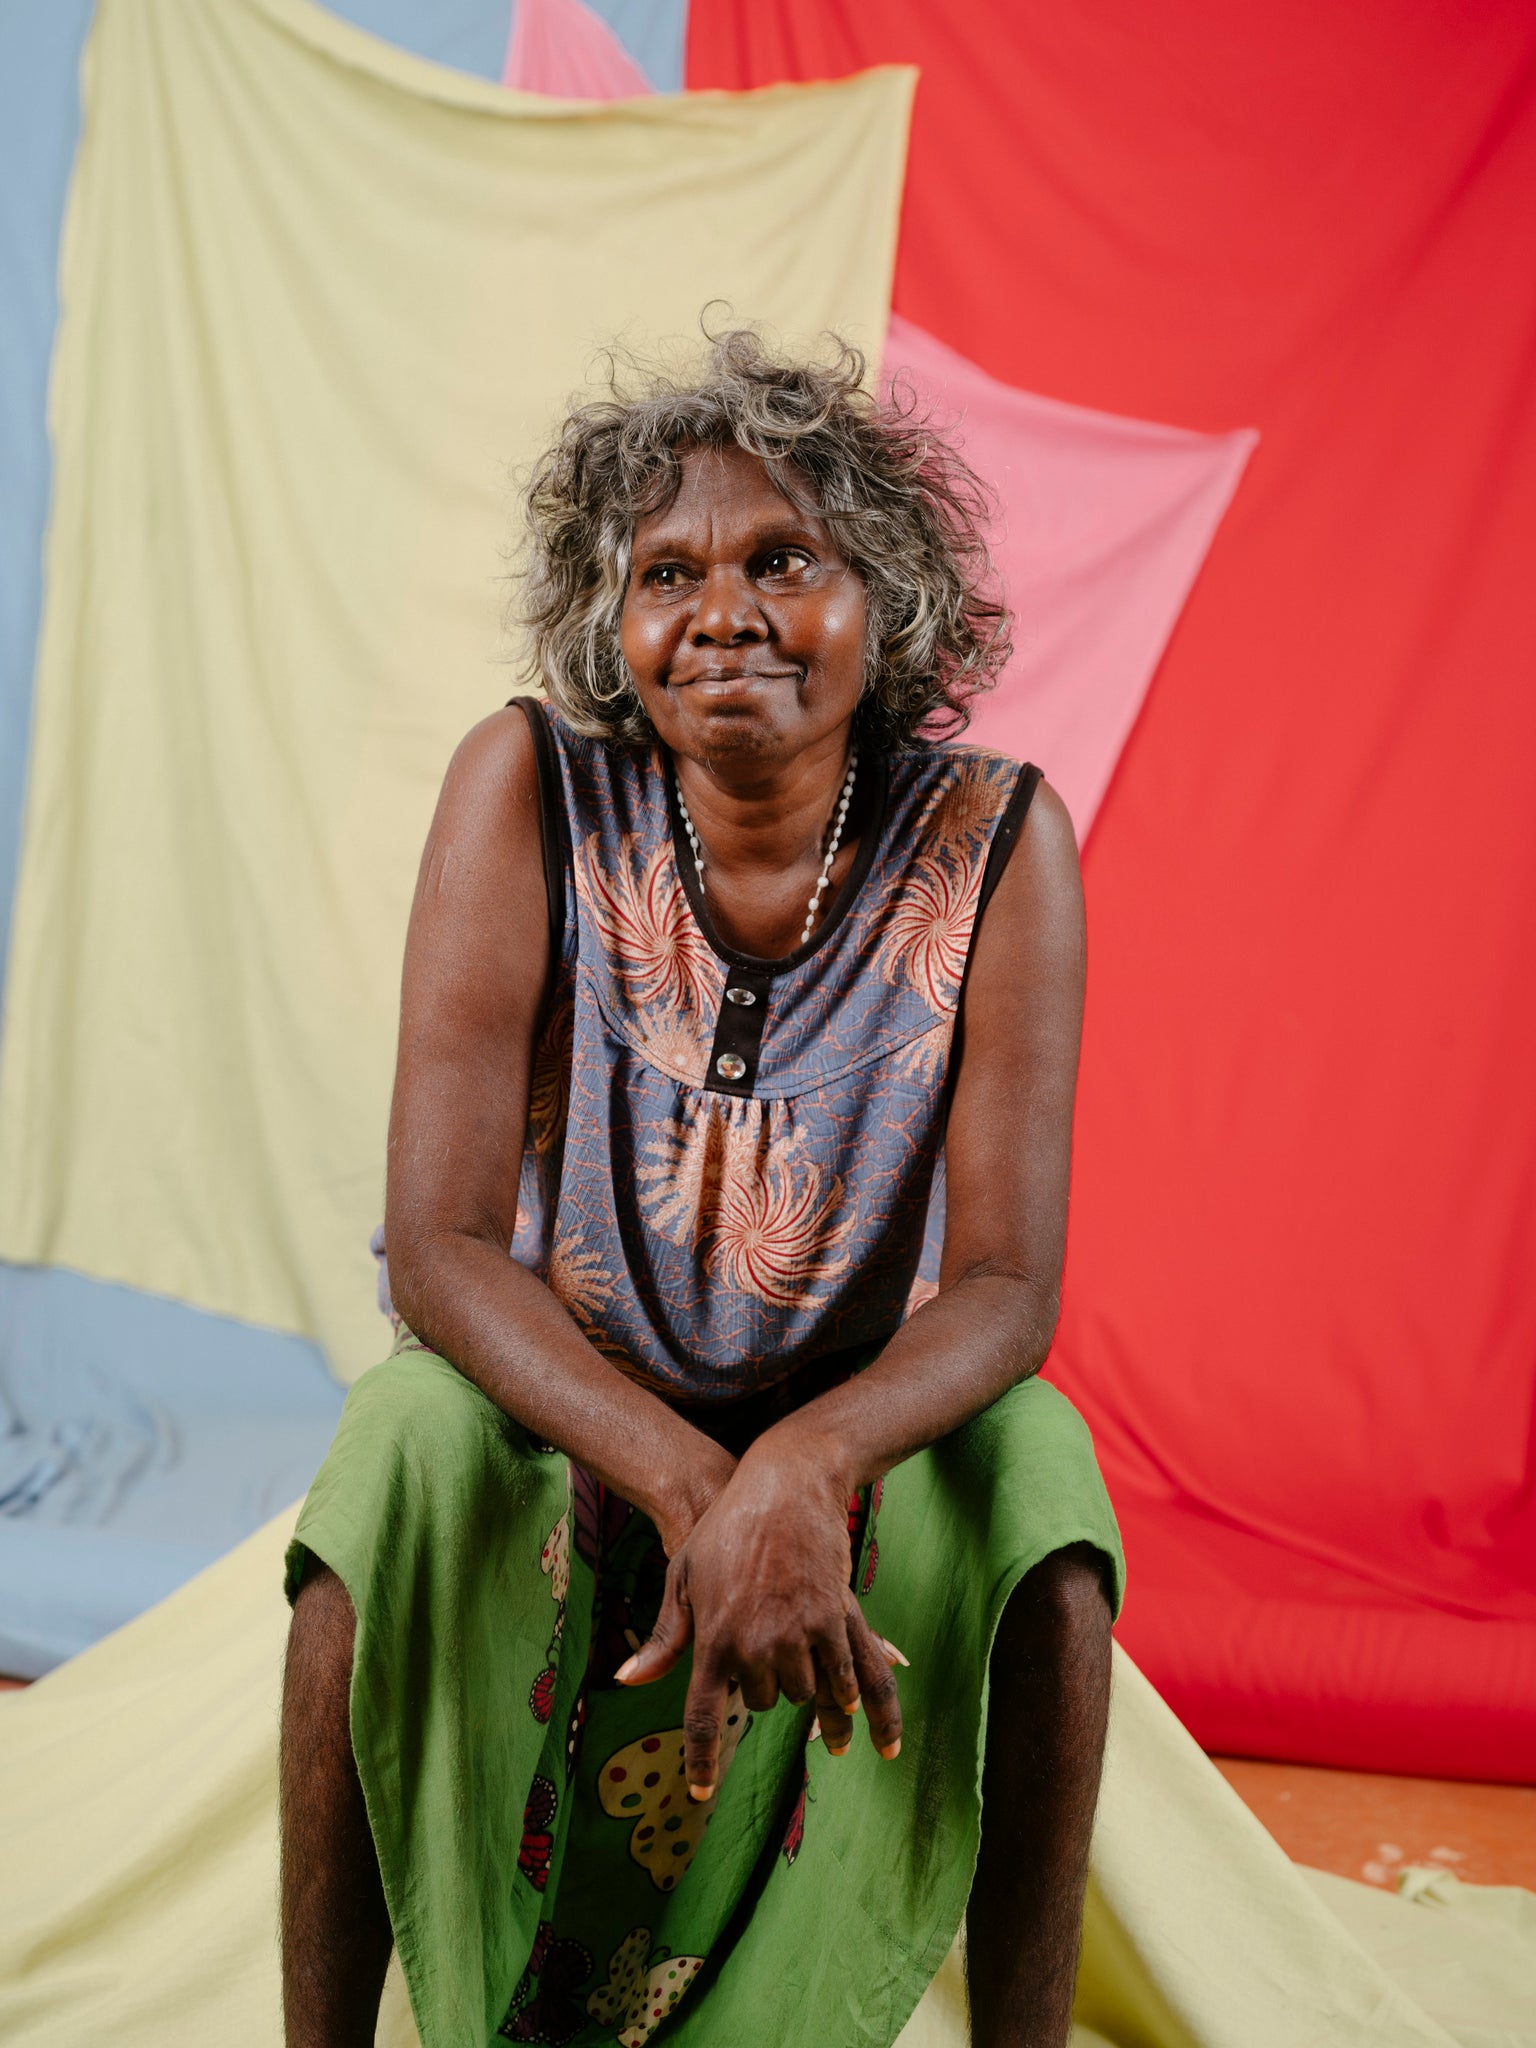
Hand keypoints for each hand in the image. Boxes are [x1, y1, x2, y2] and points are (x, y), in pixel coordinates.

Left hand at [616, 1440, 903, 1798]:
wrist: (783, 1488)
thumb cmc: (724, 1529)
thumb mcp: (682, 1577)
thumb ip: (664, 1638)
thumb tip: (625, 1682)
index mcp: (712, 1639)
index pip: (702, 1718)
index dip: (701, 1762)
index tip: (701, 1791)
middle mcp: (755, 1645)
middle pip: (757, 1703)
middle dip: (755, 1688)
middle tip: (755, 1655)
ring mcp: (798, 1635)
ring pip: (800, 1694)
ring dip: (798, 1688)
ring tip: (795, 1664)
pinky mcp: (835, 1620)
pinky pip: (847, 1680)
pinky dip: (852, 1700)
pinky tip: (862, 1726)